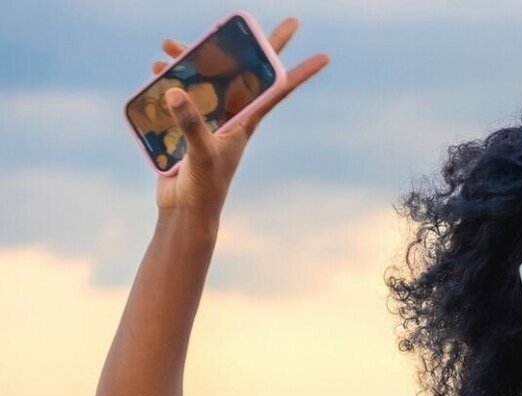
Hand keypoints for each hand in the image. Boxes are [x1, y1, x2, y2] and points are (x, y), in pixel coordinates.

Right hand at [146, 17, 328, 216]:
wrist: (186, 210)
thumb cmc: (205, 187)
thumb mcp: (202, 153)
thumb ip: (192, 124)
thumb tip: (177, 91)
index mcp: (246, 121)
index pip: (277, 89)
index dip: (300, 72)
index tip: (325, 56)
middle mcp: (232, 115)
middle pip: (243, 72)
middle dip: (248, 46)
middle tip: (258, 20)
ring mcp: (210, 118)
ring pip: (206, 78)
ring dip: (190, 60)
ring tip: (170, 46)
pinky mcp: (188, 124)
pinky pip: (181, 93)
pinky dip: (169, 81)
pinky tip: (157, 72)